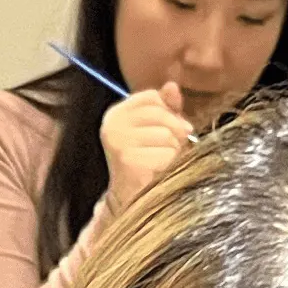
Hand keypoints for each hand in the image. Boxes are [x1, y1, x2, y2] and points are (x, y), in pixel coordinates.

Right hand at [101, 82, 195, 215]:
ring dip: (173, 152)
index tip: (168, 130)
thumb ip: (165, 107)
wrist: (129, 202)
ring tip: (160, 163)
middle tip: (169, 149)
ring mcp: (119, 144)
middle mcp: (113, 126)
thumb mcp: (155, 129)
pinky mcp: (129, 162)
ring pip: (168, 136)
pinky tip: (158, 174)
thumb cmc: (146, 163)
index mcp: (115, 114)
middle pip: (162, 115)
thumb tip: (172, 85)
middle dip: (174, 133)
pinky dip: (169, 166)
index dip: (168, 113)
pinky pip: (167, 156)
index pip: (153, 97)